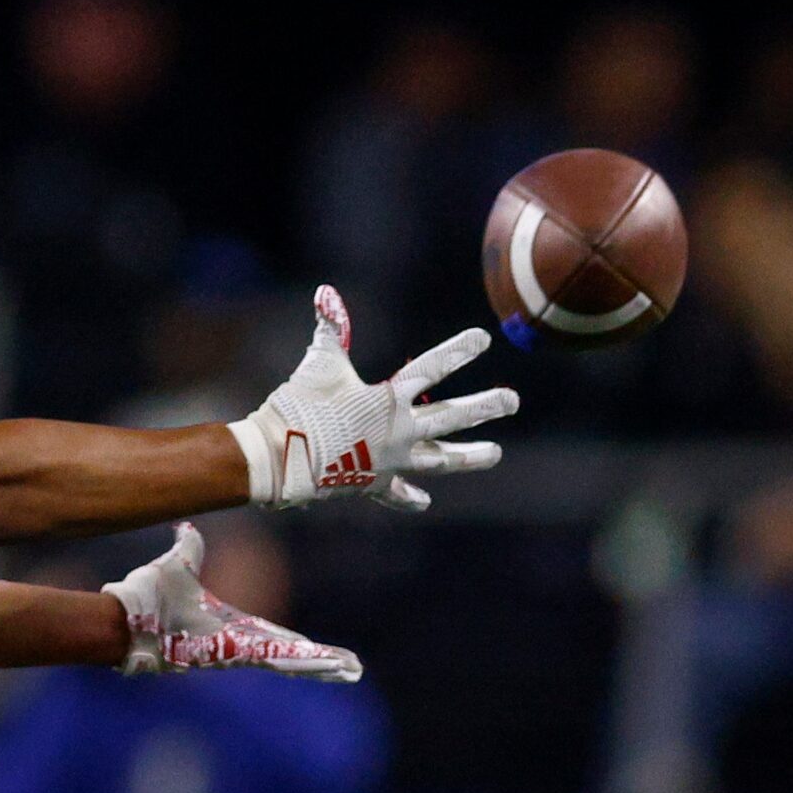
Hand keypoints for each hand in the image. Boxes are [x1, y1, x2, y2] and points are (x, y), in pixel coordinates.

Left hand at [103, 525, 361, 681]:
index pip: (272, 635)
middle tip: (351, 667)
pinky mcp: (235, 653)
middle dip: (320, 660)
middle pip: (288, 651)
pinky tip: (327, 666)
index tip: (316, 645)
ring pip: (288, 659)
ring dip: (320, 663)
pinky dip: (303, 662)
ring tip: (350, 669)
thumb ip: (188, 548)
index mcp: (230, 627)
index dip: (296, 641)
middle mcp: (237, 643)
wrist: (129, 619)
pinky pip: (276, 659)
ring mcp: (237, 651)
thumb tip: (186, 528)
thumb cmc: (150, 600)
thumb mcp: (178, 565)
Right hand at [233, 286, 516, 510]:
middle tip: (512, 400)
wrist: (280, 458)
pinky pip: (397, 493)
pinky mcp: (372, 484)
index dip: (459, 351)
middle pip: (452, 417)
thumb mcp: (318, 363)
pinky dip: (409, 497)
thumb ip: (329, 328)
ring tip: (496, 454)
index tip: (484, 339)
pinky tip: (424, 501)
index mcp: (389, 398)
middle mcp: (400, 431)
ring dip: (469, 456)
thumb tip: (325, 291)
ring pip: (440, 460)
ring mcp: (390, 460)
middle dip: (485, 406)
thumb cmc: (300, 406)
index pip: (433, 368)